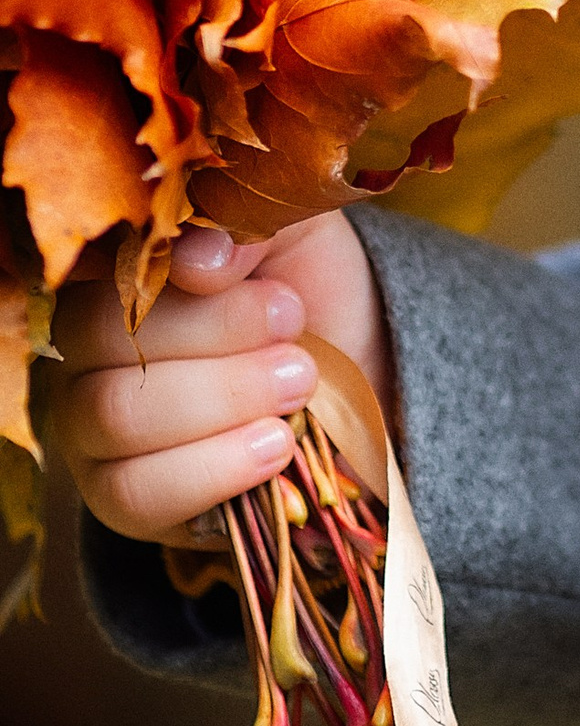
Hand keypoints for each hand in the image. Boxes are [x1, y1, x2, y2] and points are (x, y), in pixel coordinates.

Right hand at [54, 216, 391, 550]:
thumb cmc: (301, 291)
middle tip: (292, 325)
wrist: (346, 378)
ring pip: (115, 417)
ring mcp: (92, 431)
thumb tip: (204, 257)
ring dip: (222, 398)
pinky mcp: (121, 500)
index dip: (168, 267)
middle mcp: (86, 352)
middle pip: (102, 340)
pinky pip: (135, 494)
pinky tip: (277, 444)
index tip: (243, 271)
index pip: (102, 265)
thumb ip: (248, 225)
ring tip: (298, 383)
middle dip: (212, 333)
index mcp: (112, 275)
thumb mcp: (293, 235)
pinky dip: (215, 469)